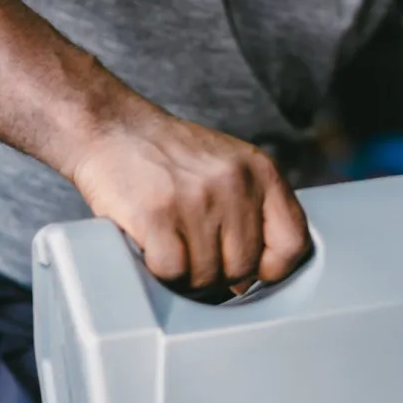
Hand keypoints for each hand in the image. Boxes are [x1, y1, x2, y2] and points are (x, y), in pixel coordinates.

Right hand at [62, 107, 308, 289]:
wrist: (109, 125)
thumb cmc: (168, 156)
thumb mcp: (229, 167)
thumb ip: (254, 210)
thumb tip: (259, 276)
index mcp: (261, 171)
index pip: (293, 243)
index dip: (272, 268)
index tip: (252, 270)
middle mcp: (234, 182)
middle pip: (244, 268)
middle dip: (218, 273)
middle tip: (193, 253)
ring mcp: (197, 199)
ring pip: (207, 276)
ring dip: (185, 274)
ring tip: (170, 245)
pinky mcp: (158, 215)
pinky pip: (173, 273)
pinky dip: (158, 270)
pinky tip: (151, 246)